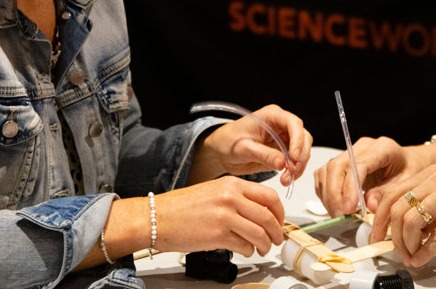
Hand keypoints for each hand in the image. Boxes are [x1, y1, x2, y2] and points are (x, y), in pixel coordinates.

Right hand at [156, 176, 285, 257]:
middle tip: (276, 239)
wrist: (155, 217)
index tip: (280, 221)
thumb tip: (259, 212)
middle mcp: (231, 197)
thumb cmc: (180, 207)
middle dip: (276, 231)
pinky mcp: (217, 235)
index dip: (279, 212)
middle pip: (268, 216)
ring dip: (265, 244)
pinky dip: (249, 251)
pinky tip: (245, 251)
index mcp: (232, 184)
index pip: (269, 196)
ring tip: (263, 249)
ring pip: (259, 233)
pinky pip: (244, 246)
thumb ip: (237, 198)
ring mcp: (225, 216)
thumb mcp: (214, 191)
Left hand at [195, 104, 312, 185]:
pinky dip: (294, 171)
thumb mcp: (243, 148)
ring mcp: (283, 138)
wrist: (220, 152)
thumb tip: (283, 163)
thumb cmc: (227, 142)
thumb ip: (263, 154)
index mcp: (271, 116)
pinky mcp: (283, 151)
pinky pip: (296, 161)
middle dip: (300, 156)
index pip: (293, 123)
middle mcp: (281, 125)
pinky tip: (286, 179)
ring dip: (298, 166)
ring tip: (286, 179)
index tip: (295, 157)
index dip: (298, 140)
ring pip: (303, 150)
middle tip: (292, 171)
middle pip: (303, 137)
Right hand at [314, 136, 429, 216]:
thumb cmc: (409, 172)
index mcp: (382, 148)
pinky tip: (335, 206)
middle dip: (335, 194)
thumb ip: (387, 194)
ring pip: (327, 170)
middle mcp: (362, 146)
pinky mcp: (341, 162)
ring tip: (338, 215)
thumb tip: (369, 205)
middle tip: (341, 216)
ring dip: (329, 196)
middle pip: (337, 166)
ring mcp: (350, 152)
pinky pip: (324, 176)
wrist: (409, 163)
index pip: (358, 165)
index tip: (349, 208)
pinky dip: (325, 193)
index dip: (350, 188)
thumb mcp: (406, 185)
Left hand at [368, 163, 435, 266]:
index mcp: (427, 173)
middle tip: (398, 252)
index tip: (377, 237)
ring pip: (413, 221)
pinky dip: (427, 250)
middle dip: (393, 236)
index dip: (379, 219)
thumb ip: (427, 204)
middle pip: (399, 209)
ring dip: (408, 245)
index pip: (391, 195)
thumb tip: (408, 230)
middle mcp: (435, 178)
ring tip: (412, 256)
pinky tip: (424, 258)